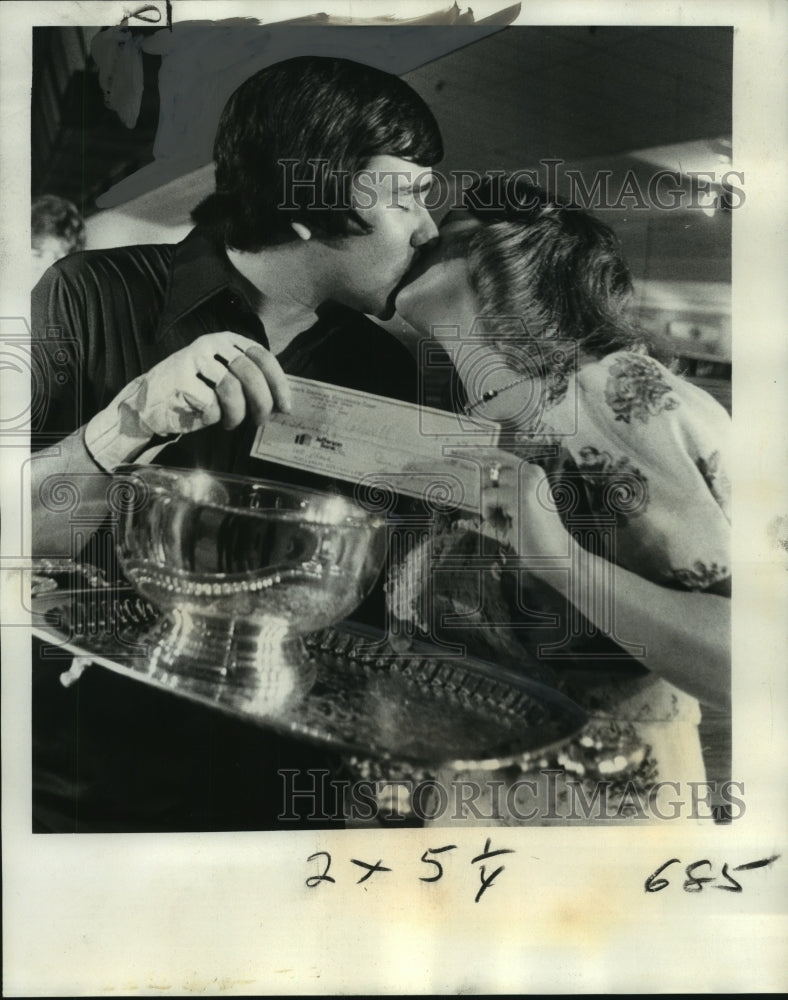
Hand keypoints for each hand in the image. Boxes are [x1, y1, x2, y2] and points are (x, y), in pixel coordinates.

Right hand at [84, 332, 291, 470]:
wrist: (150, 401)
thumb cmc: (196, 393)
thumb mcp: (225, 377)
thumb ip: (250, 381)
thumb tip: (282, 400)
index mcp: (227, 341)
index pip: (262, 357)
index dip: (278, 383)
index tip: (285, 406)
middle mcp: (211, 345)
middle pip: (250, 373)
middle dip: (262, 402)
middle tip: (261, 420)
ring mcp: (194, 359)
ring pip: (232, 389)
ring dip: (237, 414)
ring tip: (231, 422)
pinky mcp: (180, 379)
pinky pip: (211, 404)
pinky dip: (215, 418)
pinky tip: (209, 419)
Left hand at [477, 451, 567, 556]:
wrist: (554, 551)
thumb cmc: (532, 531)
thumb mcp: (516, 504)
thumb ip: (501, 489)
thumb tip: (474, 480)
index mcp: (532, 471)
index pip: (499, 455)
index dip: (478, 453)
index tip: (458, 451)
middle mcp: (530, 471)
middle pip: (488, 469)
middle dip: (481, 488)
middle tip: (489, 508)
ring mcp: (526, 481)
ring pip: (486, 486)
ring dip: (488, 507)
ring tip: (505, 521)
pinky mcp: (519, 495)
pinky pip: (486, 498)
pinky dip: (489, 514)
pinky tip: (505, 525)